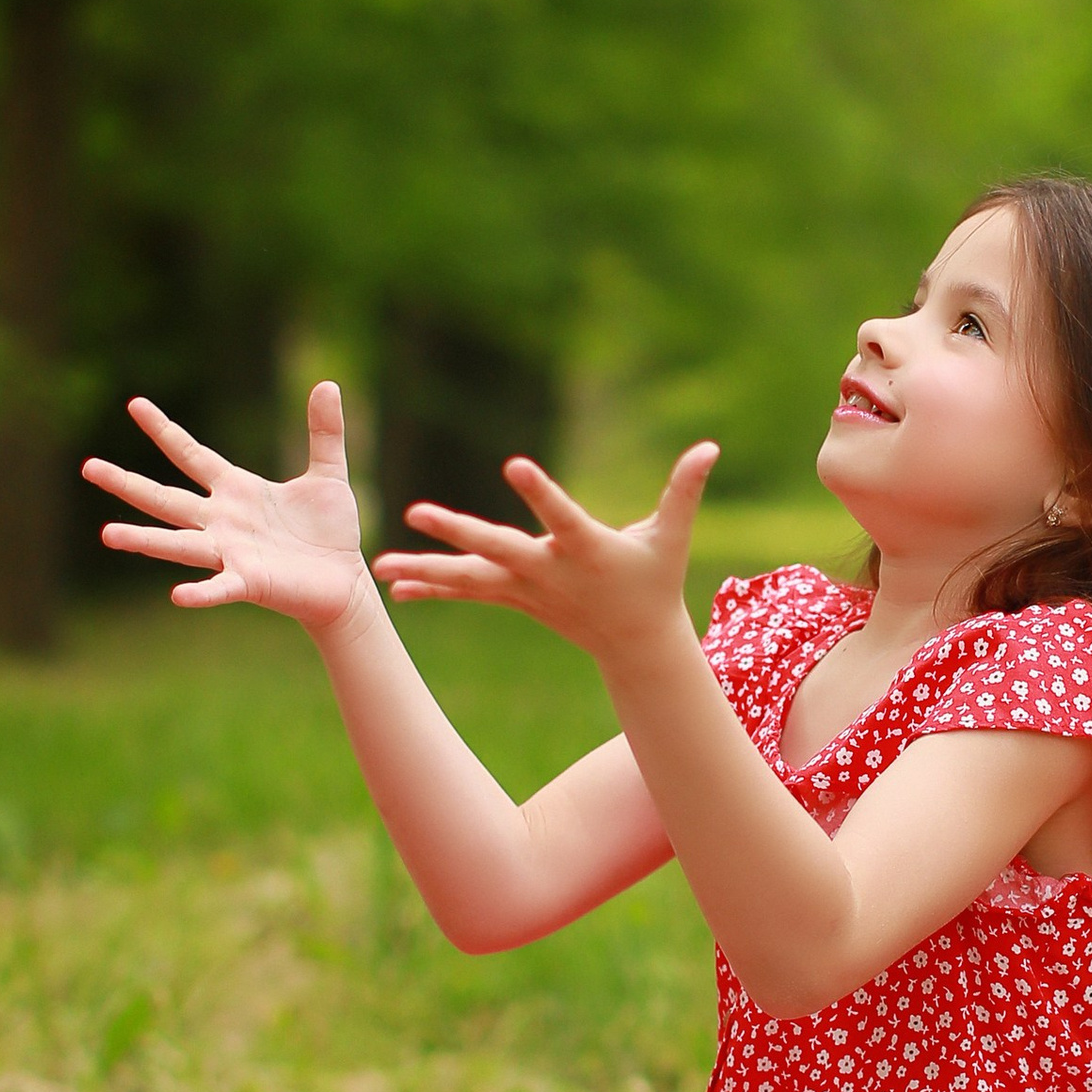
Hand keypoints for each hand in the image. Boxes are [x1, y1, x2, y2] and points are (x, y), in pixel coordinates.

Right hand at [83, 383, 371, 629]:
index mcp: (235, 491)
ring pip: (179, 545)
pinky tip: (178, 596)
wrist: (345, 581)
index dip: (164, 429)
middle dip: (126, 483)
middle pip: (165, 499)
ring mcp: (231, 553)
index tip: (135, 404)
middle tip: (87, 467)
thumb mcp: (329, 473)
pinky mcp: (251, 582)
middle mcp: (222, 521)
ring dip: (144, 540)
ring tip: (107, 534)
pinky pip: (221, 587)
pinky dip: (201, 592)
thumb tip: (327, 384)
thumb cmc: (330, 531)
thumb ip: (324, 432)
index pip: (190, 454)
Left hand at [374, 443, 718, 670]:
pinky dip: (434, 588)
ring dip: (426, 569)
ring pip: (470, 578)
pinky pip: (468, 592)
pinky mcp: (515, 598)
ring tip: (380, 565)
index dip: (541, 492)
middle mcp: (549, 571)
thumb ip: (684, 491)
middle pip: (497, 548)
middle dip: (456, 532)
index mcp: (586, 550)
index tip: (516, 464)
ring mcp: (527, 590)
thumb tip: (711, 446)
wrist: (636, 645)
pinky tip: (397, 586)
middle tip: (415, 512)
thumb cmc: (656, 580)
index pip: (561, 517)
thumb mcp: (673, 537)